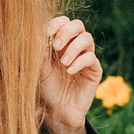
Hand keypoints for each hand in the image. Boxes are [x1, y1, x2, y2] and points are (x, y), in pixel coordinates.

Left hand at [41, 17, 99, 133]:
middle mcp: (74, 47)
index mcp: (60, 42)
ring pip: (87, 38)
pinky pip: (91, 58)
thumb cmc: (47, 89)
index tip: (47, 33)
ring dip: (73, 48)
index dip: (57, 23)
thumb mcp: (39, 67)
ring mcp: (85, 57)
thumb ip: (40, 49)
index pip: (63, 22)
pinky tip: (70, 71)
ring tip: (63, 63)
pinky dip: (79, 62)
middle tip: (56, 46)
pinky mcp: (94, 70)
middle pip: (78, 25)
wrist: (58, 111)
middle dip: (66, 32)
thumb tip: (39, 30)